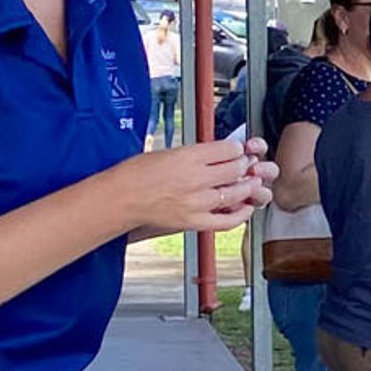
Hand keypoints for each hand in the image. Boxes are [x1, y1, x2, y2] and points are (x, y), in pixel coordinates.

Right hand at [132, 138, 274, 236]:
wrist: (120, 198)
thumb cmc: (136, 173)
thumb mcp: (168, 152)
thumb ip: (196, 154)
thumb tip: (219, 154)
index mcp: (188, 157)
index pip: (228, 149)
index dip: (237, 149)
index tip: (238, 150)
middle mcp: (195, 178)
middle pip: (236, 169)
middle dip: (245, 165)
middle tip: (247, 165)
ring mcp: (196, 202)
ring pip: (236, 194)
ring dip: (248, 187)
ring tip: (250, 183)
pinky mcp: (194, 221)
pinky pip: (227, 221)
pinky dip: (241, 215)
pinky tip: (246, 208)